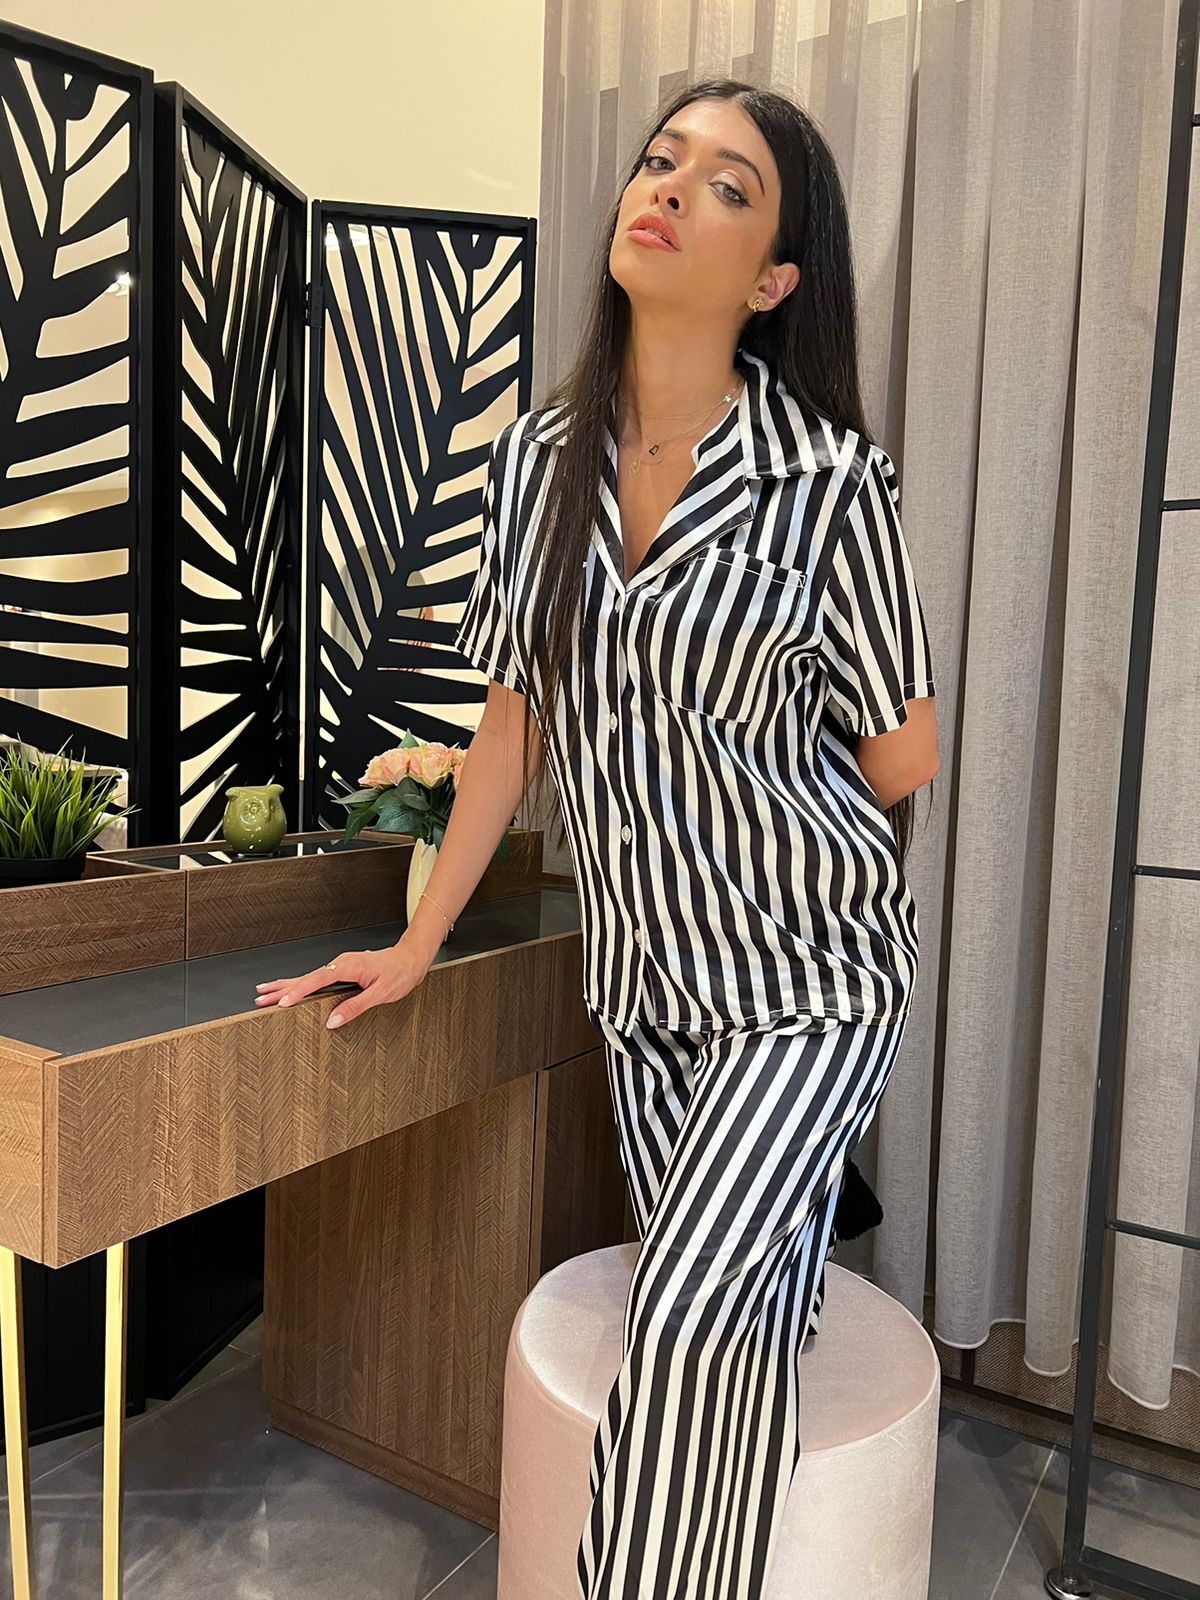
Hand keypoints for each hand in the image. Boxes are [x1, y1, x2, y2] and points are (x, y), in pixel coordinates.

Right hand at [253, 940, 429, 1028]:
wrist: (410, 959)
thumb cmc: (399, 974)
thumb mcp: (380, 994)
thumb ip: (355, 1007)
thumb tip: (333, 1021)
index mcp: (347, 966)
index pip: (316, 980)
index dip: (298, 992)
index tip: (282, 1003)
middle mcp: (340, 963)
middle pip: (305, 977)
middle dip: (281, 988)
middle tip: (259, 998)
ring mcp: (339, 965)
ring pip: (307, 977)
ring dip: (286, 985)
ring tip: (264, 992)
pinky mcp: (341, 969)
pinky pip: (316, 978)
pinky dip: (299, 983)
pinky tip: (291, 989)